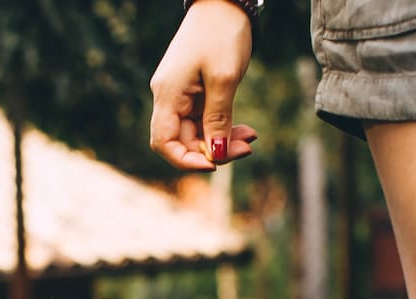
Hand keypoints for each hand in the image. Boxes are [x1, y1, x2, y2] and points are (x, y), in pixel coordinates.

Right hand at [149, 0, 257, 170]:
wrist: (225, 2)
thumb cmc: (221, 34)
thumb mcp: (224, 79)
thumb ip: (218, 119)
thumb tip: (216, 154)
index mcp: (168, 95)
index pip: (164, 143)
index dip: (186, 160)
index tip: (214, 164)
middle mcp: (170, 98)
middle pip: (184, 141)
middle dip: (214, 150)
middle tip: (248, 148)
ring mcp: (182, 95)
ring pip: (198, 133)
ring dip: (223, 141)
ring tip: (251, 138)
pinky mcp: (195, 92)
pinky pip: (206, 120)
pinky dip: (224, 128)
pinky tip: (246, 130)